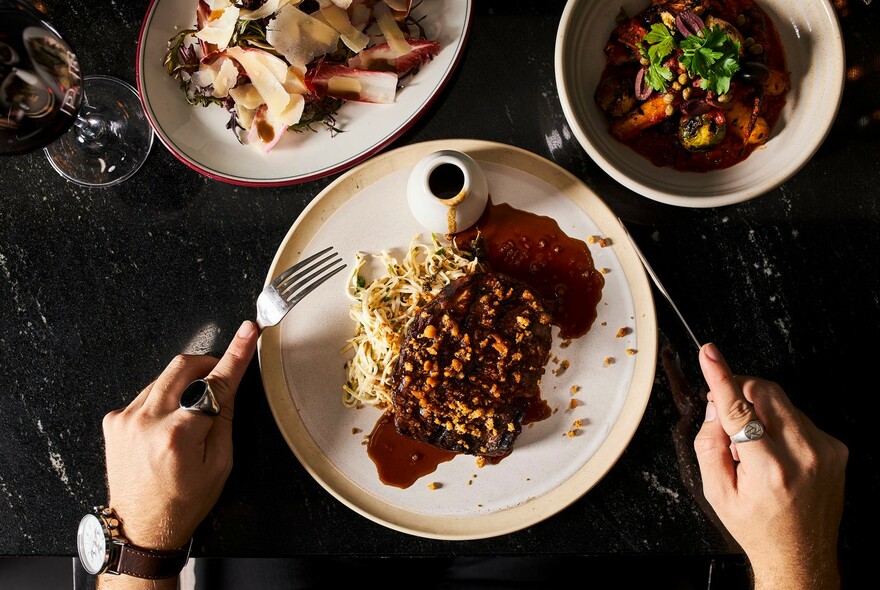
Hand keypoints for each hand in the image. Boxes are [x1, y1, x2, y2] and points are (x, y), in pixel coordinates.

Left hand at [101, 321, 257, 552]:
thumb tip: (230, 380)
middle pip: (183, 366)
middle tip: (219, 374)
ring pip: (164, 377)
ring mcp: (126, 419)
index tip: (248, 331)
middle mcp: (147, 422)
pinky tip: (166, 426)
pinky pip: (147, 393)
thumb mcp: (220, 463)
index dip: (236, 354)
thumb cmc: (184, 501)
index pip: (216, 383)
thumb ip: (224, 417)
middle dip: (207, 363)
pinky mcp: (114, 420)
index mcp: (179, 435)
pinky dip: (163, 400)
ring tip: (188, 419)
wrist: (141, 527)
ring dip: (184, 386)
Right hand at [693, 343, 847, 589]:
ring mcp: (824, 449)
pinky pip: (798, 416)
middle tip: (725, 409)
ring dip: (759, 410)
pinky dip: (779, 423)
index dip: (720, 377)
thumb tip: (714, 408)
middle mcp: (803, 455)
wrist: (801, 556)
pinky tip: (775, 452)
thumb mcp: (717, 492)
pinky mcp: (835, 447)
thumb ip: (709, 444)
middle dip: (739, 389)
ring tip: (753, 445)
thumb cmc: (758, 528)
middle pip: (765, 391)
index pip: (738, 409)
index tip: (709, 353)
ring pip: (781, 401)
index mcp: (769, 469)